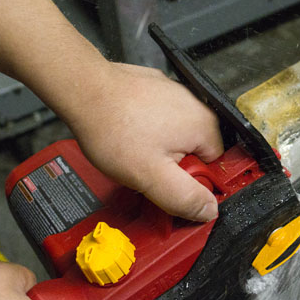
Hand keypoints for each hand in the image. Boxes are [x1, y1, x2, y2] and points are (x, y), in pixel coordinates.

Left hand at [68, 62, 223, 221]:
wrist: (84, 91)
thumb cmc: (114, 128)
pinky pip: (159, 118)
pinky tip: (128, 132)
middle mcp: (196, 105)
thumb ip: (185, 197)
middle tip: (144, 167)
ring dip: (157, 147)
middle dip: (171, 165)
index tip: (165, 183)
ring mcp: (176, 94)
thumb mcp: (151, 177)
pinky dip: (146, 128)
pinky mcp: (157, 89)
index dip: (191, 183)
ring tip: (132, 148)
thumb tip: (209, 210)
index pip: (214, 168)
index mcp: (205, 126)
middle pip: (195, 151)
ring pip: (175, 136)